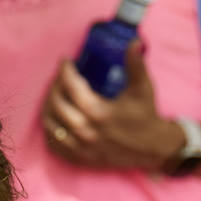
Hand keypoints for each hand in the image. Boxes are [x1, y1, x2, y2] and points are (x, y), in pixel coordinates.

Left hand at [39, 43, 179, 170]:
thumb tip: (133, 42)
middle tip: (59, 77)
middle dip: (54, 86)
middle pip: (57, 105)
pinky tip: (53, 118)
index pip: (72, 88)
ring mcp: (82, 148)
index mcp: (100, 113)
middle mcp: (88, 132)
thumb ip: (136, 65)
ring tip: (54, 95)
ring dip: (48, 107)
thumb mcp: (143, 89)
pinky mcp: (81, 158)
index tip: (65, 62)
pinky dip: (50, 131)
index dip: (65, 71)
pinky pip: (54, 146)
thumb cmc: (146, 115)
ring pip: (51, 126)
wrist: (152, 148)